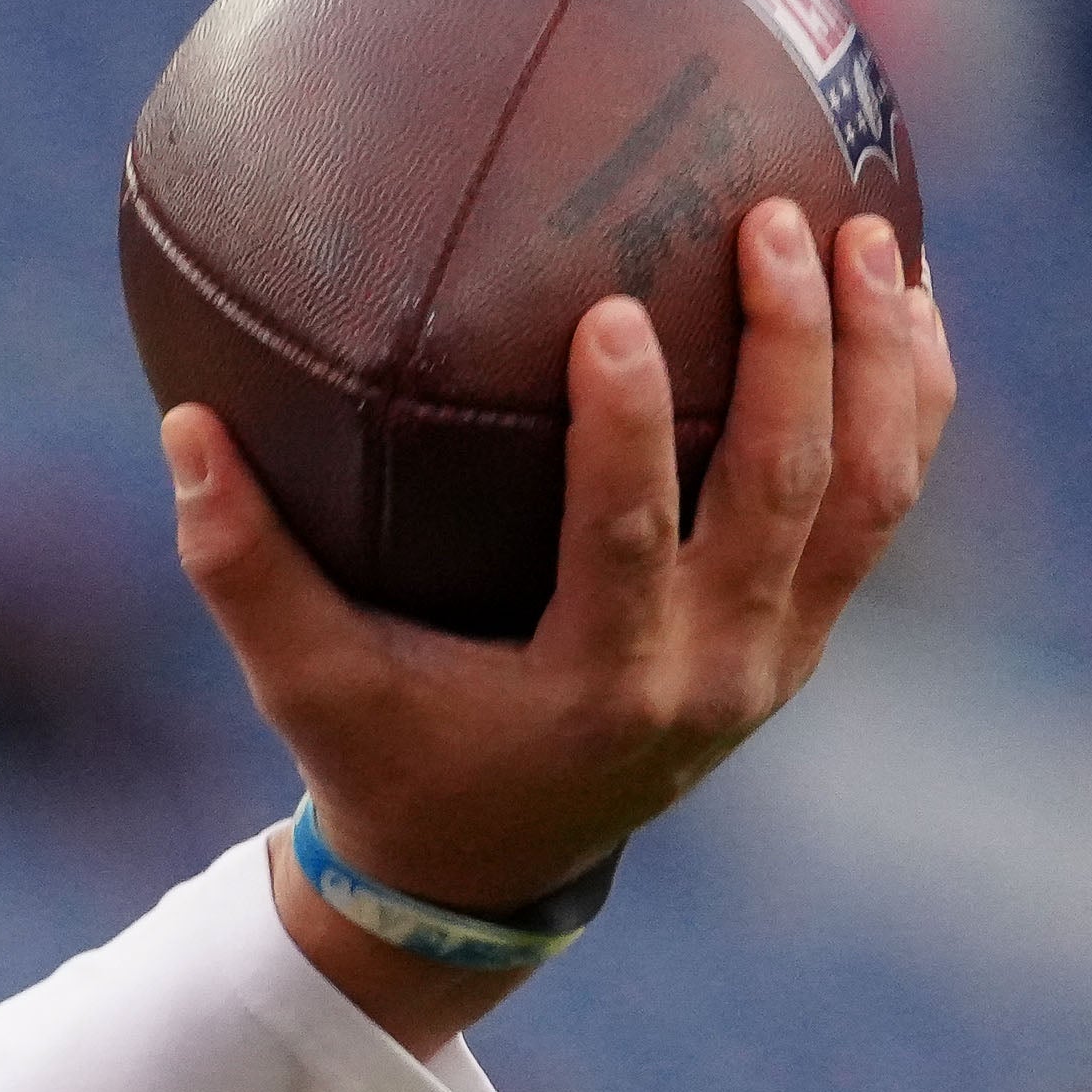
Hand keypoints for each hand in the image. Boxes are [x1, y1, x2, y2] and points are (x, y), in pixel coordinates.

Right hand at [168, 197, 955, 1043]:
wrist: (490, 870)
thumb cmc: (384, 757)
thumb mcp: (302, 684)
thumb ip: (240, 565)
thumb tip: (182, 425)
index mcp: (592, 685)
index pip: (628, 538)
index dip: (630, 425)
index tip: (614, 308)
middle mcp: (709, 672)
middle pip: (789, 493)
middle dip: (791, 349)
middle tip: (771, 220)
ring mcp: (777, 655)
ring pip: (867, 491)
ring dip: (877, 358)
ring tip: (864, 230)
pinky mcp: (807, 631)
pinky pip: (885, 501)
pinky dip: (909, 395)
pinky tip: (901, 291)